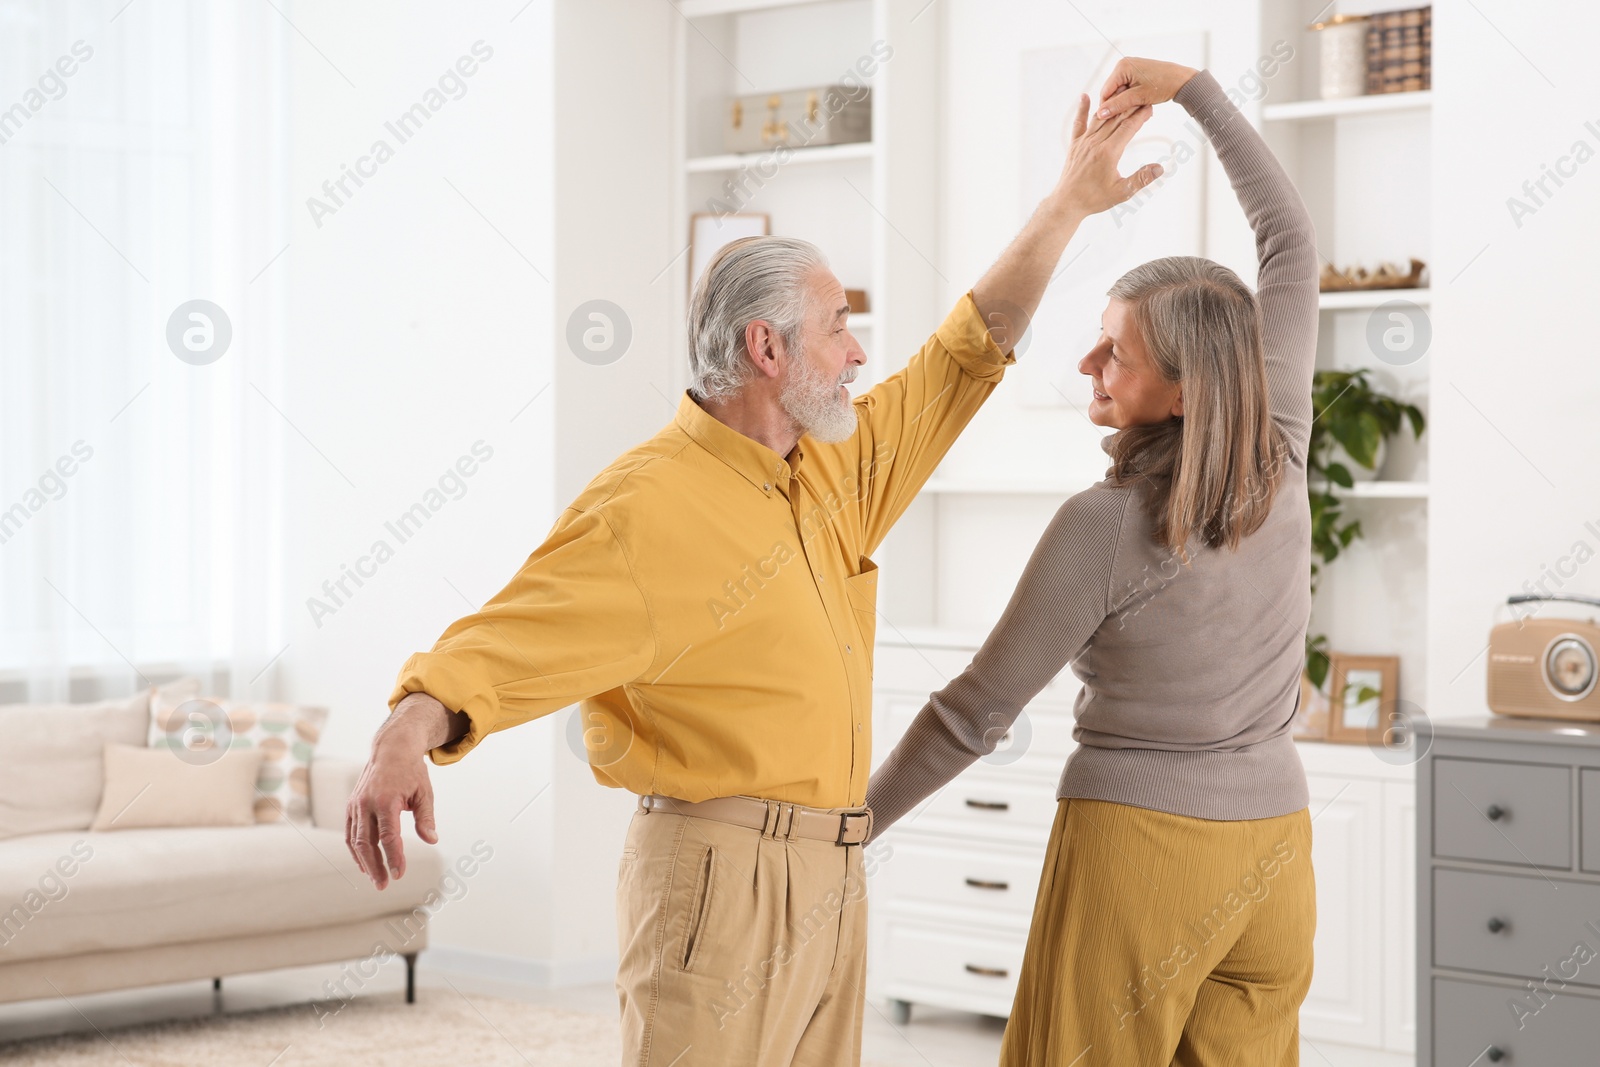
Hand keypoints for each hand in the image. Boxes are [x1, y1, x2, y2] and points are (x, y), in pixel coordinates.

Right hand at [346, 725, 439, 889]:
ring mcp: (356, 804)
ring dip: (363, 861)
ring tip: (374, 878)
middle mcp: (366, 803)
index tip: (399, 874)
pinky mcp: (351, 805)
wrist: (392, 748)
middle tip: (384, 885)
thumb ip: (426, 818)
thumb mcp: (424, 793)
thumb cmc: (411, 771)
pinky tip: (364, 862)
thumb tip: (432, 840)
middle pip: (367, 843)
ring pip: (354, 840)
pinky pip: (349, 832)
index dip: (393, 858)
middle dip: (375, 866)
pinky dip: (355, 849)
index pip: (388, 837)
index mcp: (386, 801)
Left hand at [1050, 95, 1161, 217]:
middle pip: (1116, 119)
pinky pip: (1079, 124)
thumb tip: (1161, 168)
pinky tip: (1085, 96)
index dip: (1140, 116)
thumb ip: (1141, 178)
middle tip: (1142, 96)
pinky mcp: (1075, 145)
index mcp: (1109, 153)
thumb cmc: (1095, 199)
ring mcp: (1084, 142)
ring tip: (1123, 92)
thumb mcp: (1122, 192)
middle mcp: (1095, 143)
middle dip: (1130, 107)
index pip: (1129, 128)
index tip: (1150, 106)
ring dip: (1112, 104)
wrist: (1068, 203)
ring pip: (1100, 118)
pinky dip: (1082, 110)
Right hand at [1096, 57, 1199, 118]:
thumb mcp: (1138, 98)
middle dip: (1118, 104)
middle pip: (1111, 91)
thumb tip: (1100, 114)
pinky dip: (1131, 97)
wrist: (1182, 80)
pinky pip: (1126, 88)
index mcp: (1122, 67)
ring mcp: (1130, 68)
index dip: (1107, 107)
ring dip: (1125, 102)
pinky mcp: (1135, 72)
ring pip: (1119, 91)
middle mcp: (1124, 64)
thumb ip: (1118, 105)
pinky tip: (1139, 102)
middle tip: (1128, 115)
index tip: (1111, 121)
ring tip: (1137, 108)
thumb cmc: (1163, 85)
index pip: (1105, 91)